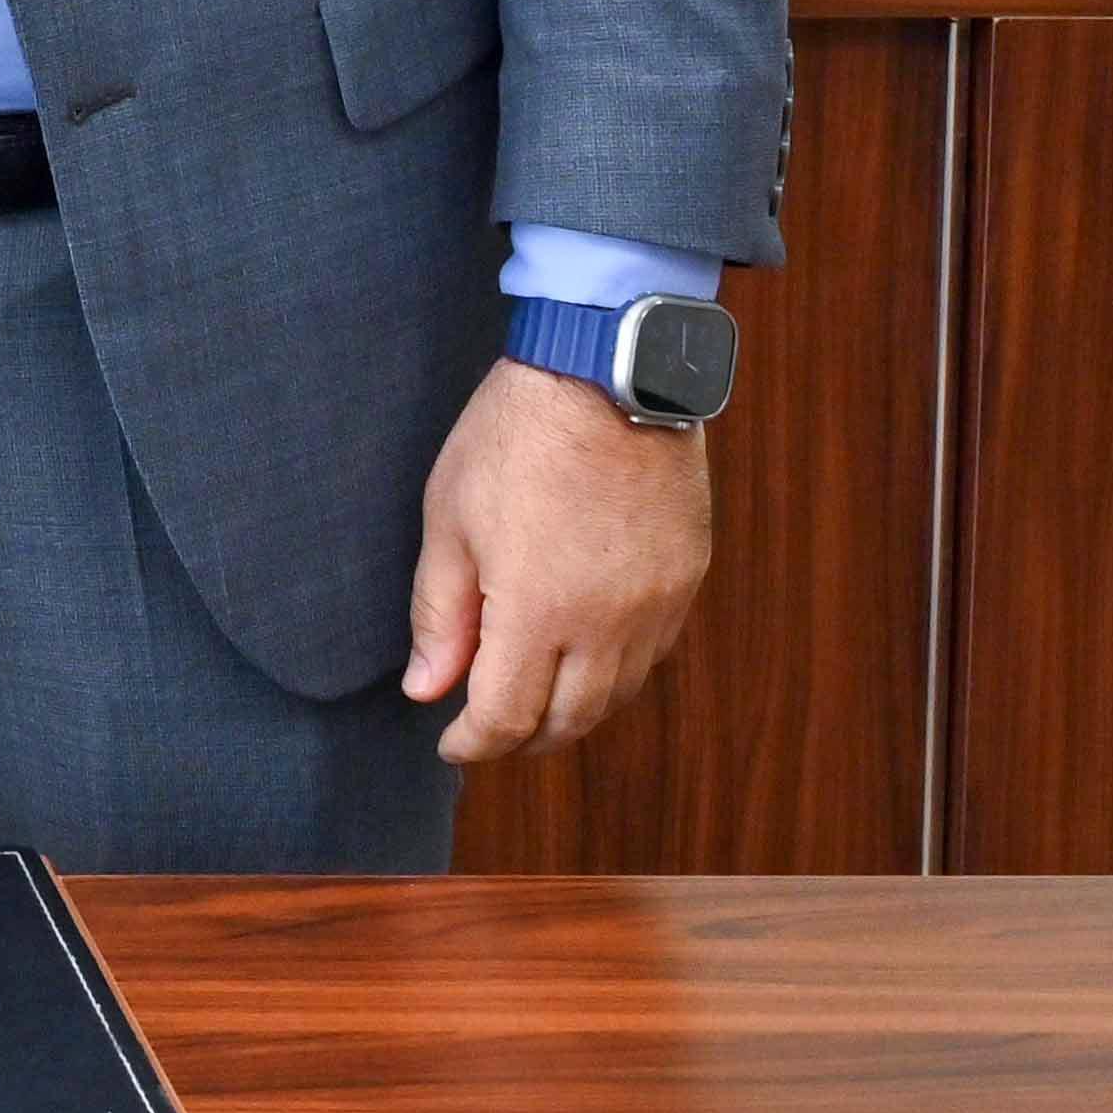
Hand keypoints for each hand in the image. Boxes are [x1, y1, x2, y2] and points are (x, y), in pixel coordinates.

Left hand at [401, 357, 710, 766]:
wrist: (608, 370)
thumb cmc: (516, 436)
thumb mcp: (451, 518)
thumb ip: (439, 613)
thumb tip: (426, 688)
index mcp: (539, 613)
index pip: (506, 718)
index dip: (473, 742)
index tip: (449, 742)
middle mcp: (608, 625)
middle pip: (568, 722)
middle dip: (522, 739)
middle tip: (489, 731)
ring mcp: (656, 604)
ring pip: (617, 696)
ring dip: (572, 712)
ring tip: (535, 701)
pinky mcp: (686, 577)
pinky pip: (653, 654)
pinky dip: (616, 673)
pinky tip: (588, 656)